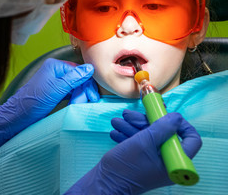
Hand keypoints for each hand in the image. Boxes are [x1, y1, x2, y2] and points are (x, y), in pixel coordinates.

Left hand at [0, 58, 98, 155]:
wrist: (19, 117)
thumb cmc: (35, 102)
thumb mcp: (57, 89)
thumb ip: (74, 78)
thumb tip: (90, 68)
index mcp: (55, 66)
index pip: (79, 71)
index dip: (87, 84)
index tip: (92, 97)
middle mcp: (55, 72)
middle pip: (78, 79)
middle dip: (83, 91)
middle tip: (87, 103)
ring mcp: (55, 83)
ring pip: (75, 87)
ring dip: (79, 97)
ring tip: (79, 106)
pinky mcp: (55, 93)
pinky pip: (70, 93)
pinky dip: (74, 99)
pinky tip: (76, 105)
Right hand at [65, 112, 201, 194]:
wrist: (105, 182)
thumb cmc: (126, 165)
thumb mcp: (144, 141)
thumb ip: (163, 127)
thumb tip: (177, 117)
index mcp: (176, 162)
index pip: (191, 140)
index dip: (181, 124)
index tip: (165, 114)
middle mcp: (168, 162)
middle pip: (165, 135)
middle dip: (145, 122)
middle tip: (128, 115)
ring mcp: (155, 162)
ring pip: (150, 138)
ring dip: (132, 127)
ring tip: (117, 121)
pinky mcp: (143, 161)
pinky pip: (142, 144)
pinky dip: (130, 136)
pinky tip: (117, 131)